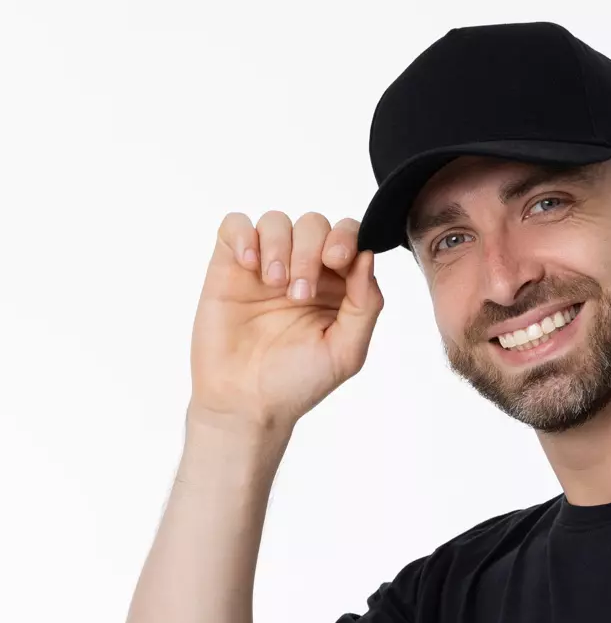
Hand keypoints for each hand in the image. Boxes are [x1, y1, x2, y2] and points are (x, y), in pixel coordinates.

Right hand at [188, 209, 384, 432]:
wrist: (244, 402)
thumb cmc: (296, 383)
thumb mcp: (346, 352)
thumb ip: (365, 305)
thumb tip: (368, 257)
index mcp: (336, 289)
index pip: (348, 239)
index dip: (346, 239)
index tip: (337, 261)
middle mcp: (303, 272)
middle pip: (314, 225)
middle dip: (310, 250)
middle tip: (299, 293)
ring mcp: (266, 266)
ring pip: (277, 221)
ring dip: (279, 247)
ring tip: (274, 285)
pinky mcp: (230, 266)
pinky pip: (236, 225)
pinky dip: (244, 235)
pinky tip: (249, 266)